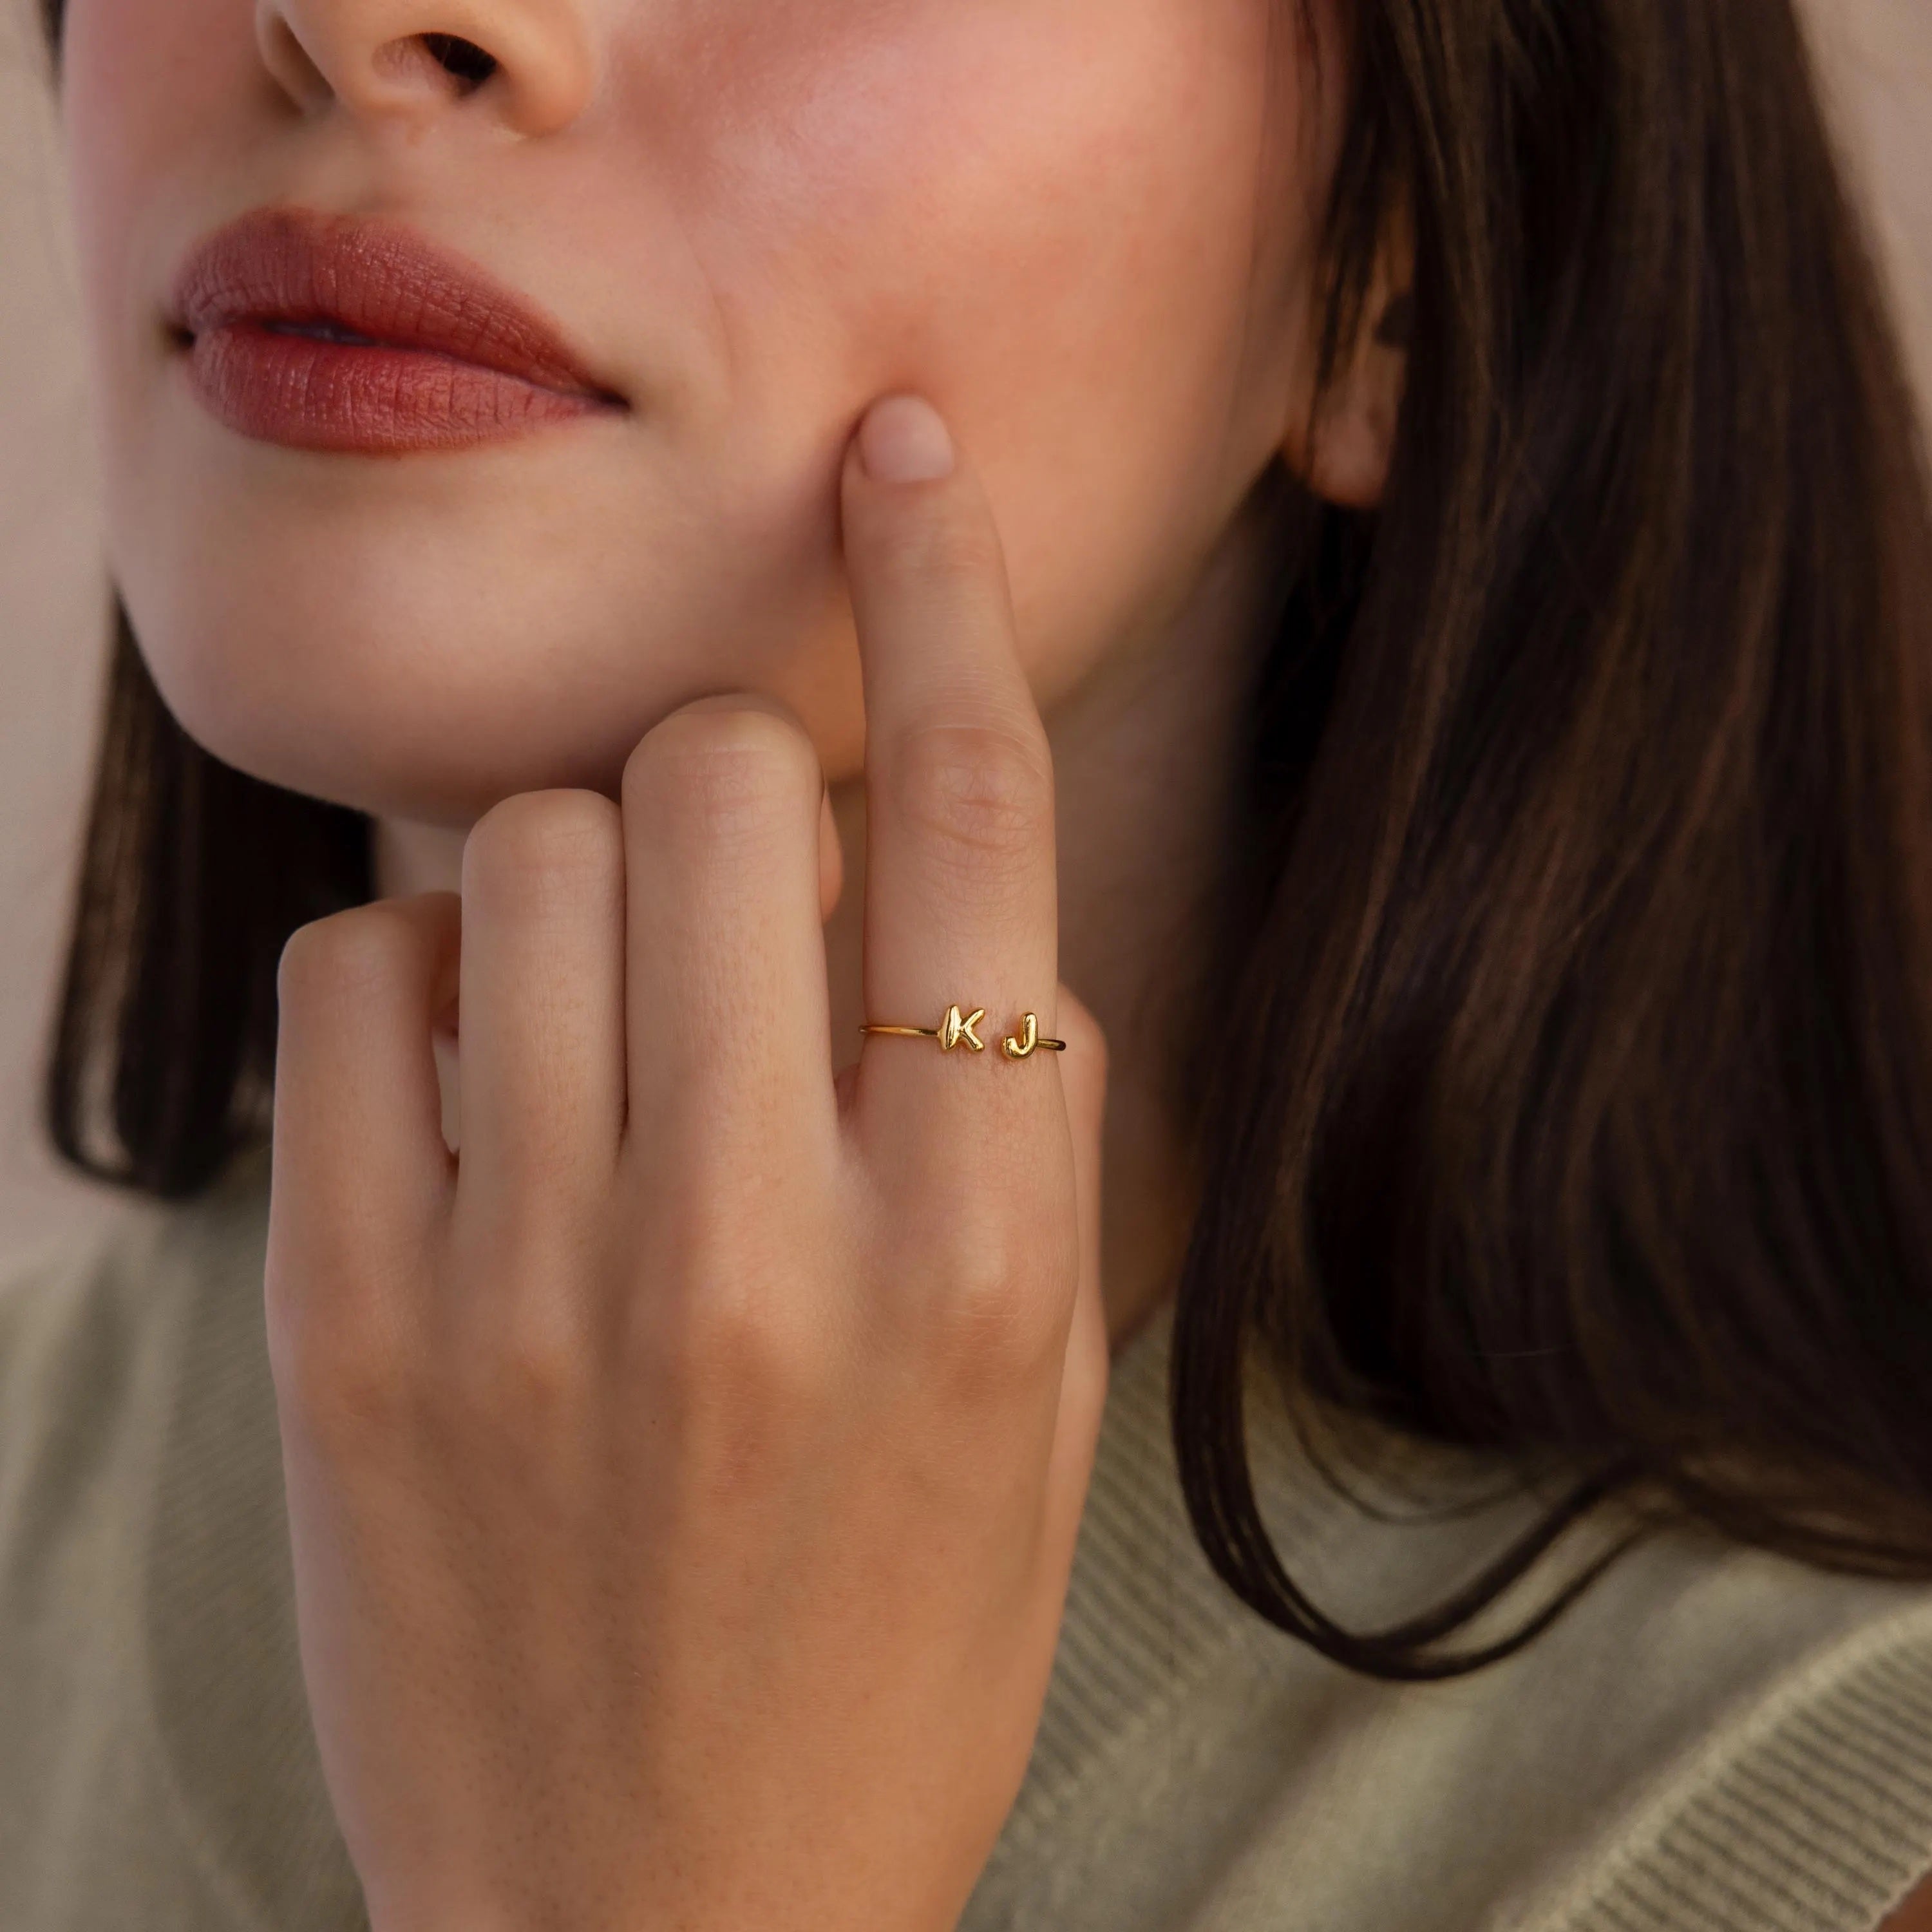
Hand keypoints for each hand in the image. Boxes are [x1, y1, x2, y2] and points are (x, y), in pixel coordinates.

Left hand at [264, 393, 1109, 1931]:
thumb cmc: (888, 1653)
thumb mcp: (1032, 1392)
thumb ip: (992, 1111)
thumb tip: (902, 852)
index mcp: (978, 1254)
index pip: (970, 821)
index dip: (944, 591)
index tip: (896, 456)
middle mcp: (761, 1236)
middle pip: (726, 776)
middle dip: (740, 781)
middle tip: (738, 899)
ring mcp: (532, 1279)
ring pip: (537, 846)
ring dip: (589, 872)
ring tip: (608, 1017)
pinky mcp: (350, 1327)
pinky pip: (365, 976)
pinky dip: (428, 978)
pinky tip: (482, 1090)